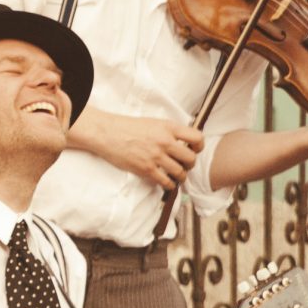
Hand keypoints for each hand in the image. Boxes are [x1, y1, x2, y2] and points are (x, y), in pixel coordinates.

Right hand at [77, 107, 204, 189]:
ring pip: (180, 172)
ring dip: (181, 176)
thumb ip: (169, 131)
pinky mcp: (146, 169)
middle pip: (191, 158)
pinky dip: (169, 184)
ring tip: (177, 176)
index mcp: (168, 127)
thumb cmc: (128, 127)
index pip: (196, 137)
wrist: (108, 133)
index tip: (195, 149)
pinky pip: (166, 181)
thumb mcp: (153, 122)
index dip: (199, 146)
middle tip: (185, 165)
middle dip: (190, 164)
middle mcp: (165, 142)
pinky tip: (167, 183)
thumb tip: (183, 141)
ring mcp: (156, 156)